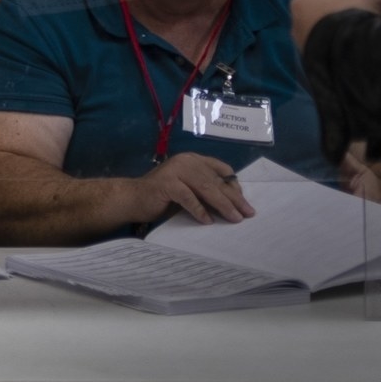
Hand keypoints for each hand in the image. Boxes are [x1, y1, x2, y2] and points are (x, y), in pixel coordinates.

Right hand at [130, 151, 251, 224]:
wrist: (132, 198)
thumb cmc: (162, 197)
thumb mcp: (189, 191)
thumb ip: (205, 192)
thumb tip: (233, 205)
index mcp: (192, 160)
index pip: (221, 169)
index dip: (234, 185)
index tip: (243, 201)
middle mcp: (186, 161)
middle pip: (216, 181)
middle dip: (234, 199)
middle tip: (248, 213)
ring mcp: (175, 170)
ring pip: (206, 188)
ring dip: (222, 206)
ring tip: (234, 218)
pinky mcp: (167, 184)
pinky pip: (188, 198)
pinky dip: (199, 210)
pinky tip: (207, 221)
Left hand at [290, 0, 380, 52]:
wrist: (342, 59)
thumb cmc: (348, 21)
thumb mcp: (372, 2)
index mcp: (303, 3)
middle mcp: (296, 23)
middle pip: (326, 14)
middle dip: (345, 14)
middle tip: (367, 13)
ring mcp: (303, 46)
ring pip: (327, 33)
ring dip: (343, 33)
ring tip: (366, 33)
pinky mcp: (313, 64)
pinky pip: (330, 52)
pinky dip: (342, 50)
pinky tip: (359, 50)